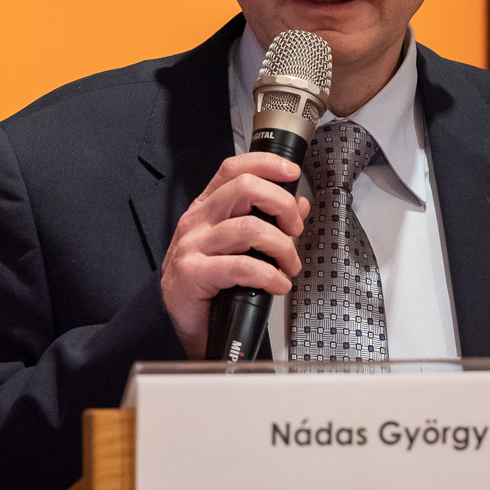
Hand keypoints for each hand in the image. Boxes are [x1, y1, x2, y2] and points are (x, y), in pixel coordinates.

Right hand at [160, 153, 308, 358]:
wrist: (190, 326)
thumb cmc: (213, 285)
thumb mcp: (242, 246)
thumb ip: (269, 221)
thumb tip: (298, 204)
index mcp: (207, 207)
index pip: (233, 168)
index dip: (266, 163)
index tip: (292, 173)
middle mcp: (196, 221)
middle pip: (244, 188)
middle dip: (281, 204)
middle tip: (295, 228)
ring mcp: (191, 245)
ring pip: (249, 227)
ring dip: (282, 247)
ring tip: (290, 265)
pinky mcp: (192, 273)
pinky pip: (241, 266)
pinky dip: (269, 276)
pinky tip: (277, 284)